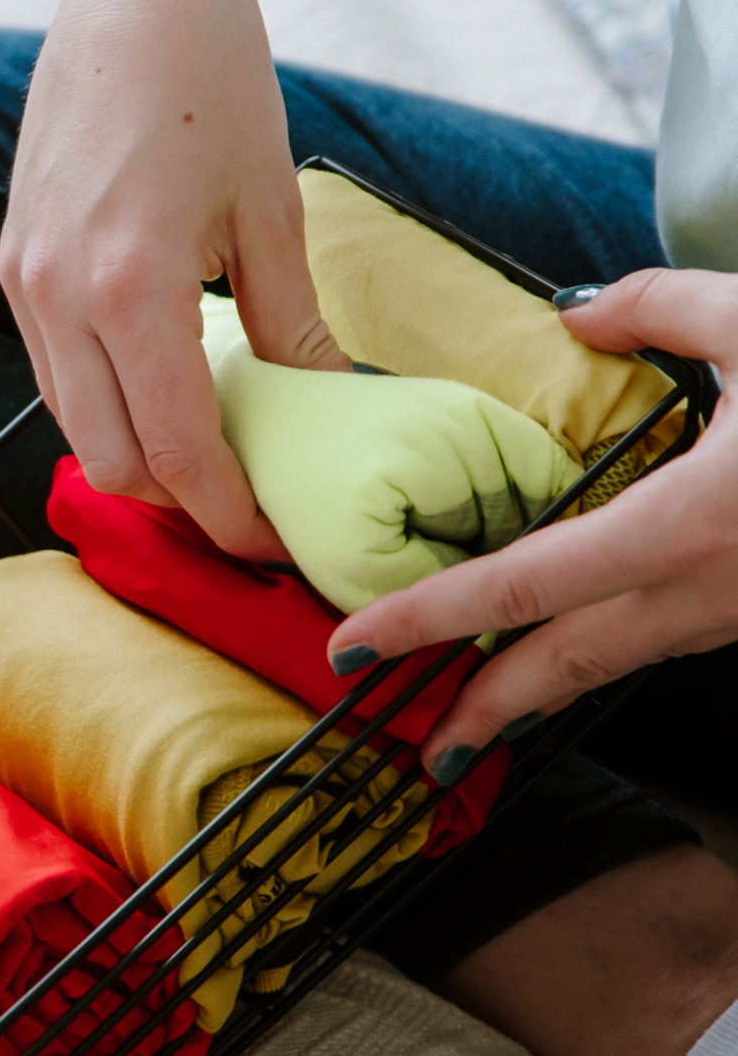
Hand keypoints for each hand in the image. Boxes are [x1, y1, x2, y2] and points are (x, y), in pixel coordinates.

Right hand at [0, 0, 347, 561]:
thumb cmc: (216, 81)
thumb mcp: (273, 207)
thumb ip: (290, 322)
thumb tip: (324, 405)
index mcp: (132, 287)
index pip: (176, 450)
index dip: (228, 514)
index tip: (271, 546)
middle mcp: (59, 297)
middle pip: (110, 460)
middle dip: (179, 502)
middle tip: (248, 508)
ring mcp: (24, 281)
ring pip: (72, 422)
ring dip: (137, 453)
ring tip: (211, 455)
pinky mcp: (14, 263)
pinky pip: (54, 370)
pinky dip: (106, 400)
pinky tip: (161, 386)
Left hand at [327, 269, 737, 774]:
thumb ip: (662, 309)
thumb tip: (578, 309)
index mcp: (690, 526)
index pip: (523, 586)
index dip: (429, 620)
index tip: (353, 650)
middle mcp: (711, 589)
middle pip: (566, 663)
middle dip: (482, 711)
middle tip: (411, 746)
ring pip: (622, 663)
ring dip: (544, 692)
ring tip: (473, 719)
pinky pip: (673, 642)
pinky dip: (610, 655)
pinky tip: (575, 653)